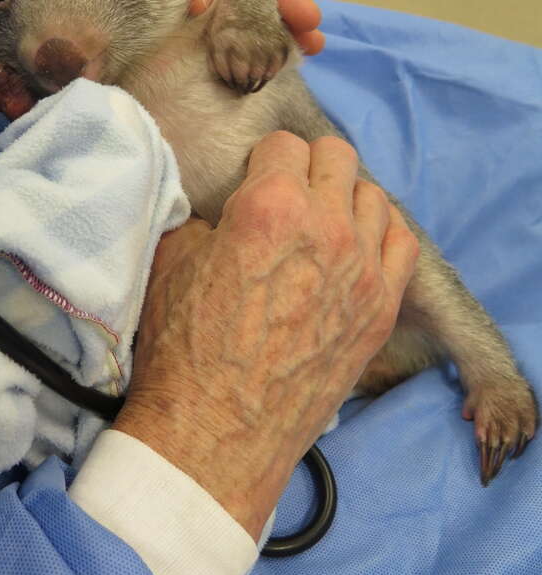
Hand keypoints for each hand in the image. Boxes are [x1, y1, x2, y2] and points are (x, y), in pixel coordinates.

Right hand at [114, 133, 418, 540]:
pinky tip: (354, 250)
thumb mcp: (172, 261)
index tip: (252, 182)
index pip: (284, 143)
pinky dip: (380, 236)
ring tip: (319, 226)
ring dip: (345, 200)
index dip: (262, 161)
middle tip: (285, 198)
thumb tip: (222, 208)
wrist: (217, 430)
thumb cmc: (184, 348)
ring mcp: (363, 269)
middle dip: (307, 168)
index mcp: (270, 205)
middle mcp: (327, 227)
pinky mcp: (381, 308)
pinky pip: (403, 244)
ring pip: (374, 196)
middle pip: (337, 156)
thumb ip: (205, 217)